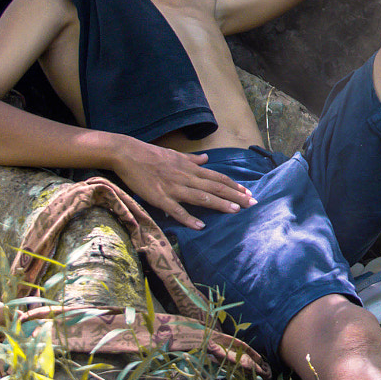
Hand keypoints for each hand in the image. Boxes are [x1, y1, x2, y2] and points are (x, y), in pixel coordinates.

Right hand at [110, 138, 256, 227]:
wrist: (128, 154)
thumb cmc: (151, 155)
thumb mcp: (176, 155)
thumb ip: (192, 159)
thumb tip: (207, 158)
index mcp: (190, 168)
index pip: (217, 177)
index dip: (233, 185)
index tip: (248, 192)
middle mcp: (186, 177)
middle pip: (215, 187)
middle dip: (234, 196)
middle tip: (252, 204)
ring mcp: (174, 187)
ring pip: (201, 197)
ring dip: (219, 204)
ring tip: (235, 211)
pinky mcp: (160, 197)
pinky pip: (176, 209)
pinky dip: (188, 218)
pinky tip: (200, 226)